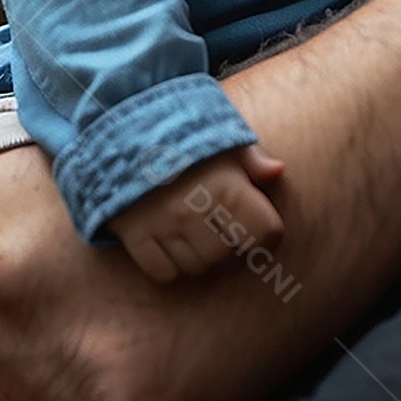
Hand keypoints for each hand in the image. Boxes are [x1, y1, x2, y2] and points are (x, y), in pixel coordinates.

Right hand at [108, 142, 283, 283]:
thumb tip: (278, 171)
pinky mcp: (136, 236)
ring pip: (196, 267)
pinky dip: (170, 265)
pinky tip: (170, 242)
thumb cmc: (181, 132)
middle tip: (223, 233)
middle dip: (230, 249)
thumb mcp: (221, 136)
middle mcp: (197, 209)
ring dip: (200, 258)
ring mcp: (164, 225)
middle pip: (227, 257)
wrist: (121, 127)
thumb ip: (251, 158)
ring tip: (196, 235)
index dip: (267, 235)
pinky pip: (163, 272)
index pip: (266, 233)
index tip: (259, 230)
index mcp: (227, 184)